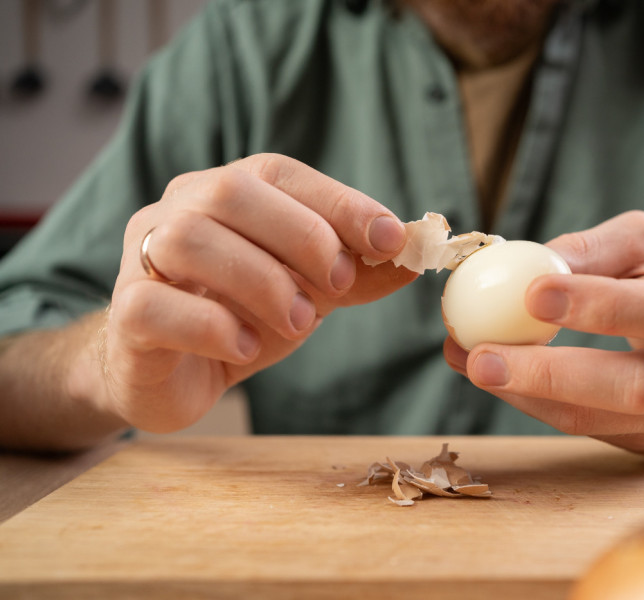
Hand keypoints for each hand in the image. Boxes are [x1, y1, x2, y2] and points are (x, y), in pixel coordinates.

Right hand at [101, 154, 415, 432]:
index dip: (339, 201)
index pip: (279, 173)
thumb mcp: (307, 292)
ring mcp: (143, 259)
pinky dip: (211, 324)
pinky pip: (155, 303)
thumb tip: (413, 257)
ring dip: (261, 281)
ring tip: (299, 323)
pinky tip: (244, 348)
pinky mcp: (126, 314)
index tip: (391, 237)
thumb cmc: (238, 317)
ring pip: (190, 240)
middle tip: (339, 285)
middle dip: (301, 237)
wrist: (169, 374)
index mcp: (225, 195)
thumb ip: (355, 274)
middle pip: (232, 192)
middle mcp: (178, 212)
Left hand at [444, 211, 643, 453]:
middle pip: (639, 386)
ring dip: (529, 396)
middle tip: (484, 355)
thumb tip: (527, 262)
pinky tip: (496, 378)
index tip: (533, 293)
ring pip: (603, 420)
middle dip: (553, 373)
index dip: (602, 306)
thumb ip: (594, 249)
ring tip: (471, 363)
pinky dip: (534, 405)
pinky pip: (587, 430)